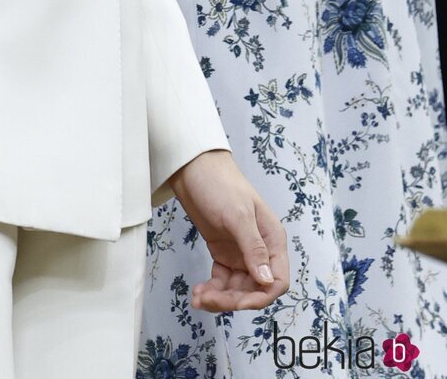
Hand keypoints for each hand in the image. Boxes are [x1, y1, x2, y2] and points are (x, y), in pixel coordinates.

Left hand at [169, 149, 288, 311]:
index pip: (277, 281)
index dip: (260, 296)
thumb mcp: (238, 215)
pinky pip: (222, 281)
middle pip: (254, 289)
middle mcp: (260, 250)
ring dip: (220, 298)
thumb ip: (253, 248)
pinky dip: (212, 290)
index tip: (238, 302)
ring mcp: (241, 253)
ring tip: (198, 298)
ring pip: (237, 289)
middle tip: (208, 300)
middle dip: (233, 299)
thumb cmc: (220, 184)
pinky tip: (198, 292)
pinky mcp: (223, 253)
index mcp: (272, 240)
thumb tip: (267, 281)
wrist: (193, 168)